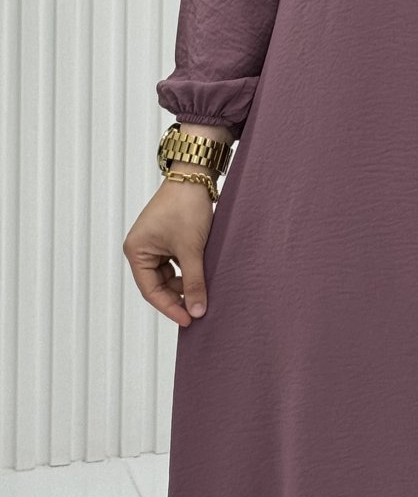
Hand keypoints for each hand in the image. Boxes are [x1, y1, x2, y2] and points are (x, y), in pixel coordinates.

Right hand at [123, 182, 213, 326]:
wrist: (196, 176)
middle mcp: (141, 248)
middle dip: (177, 296)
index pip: (151, 290)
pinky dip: (187, 271)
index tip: (189, 320)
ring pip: (168, 275)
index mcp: (136, 251)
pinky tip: (201, 276)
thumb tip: (197, 311)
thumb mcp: (191, 249)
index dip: (170, 307)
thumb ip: (194, 282)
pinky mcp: (167, 238)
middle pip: (158, 284)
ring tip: (202, 292)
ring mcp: (154, 243)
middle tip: (198, 311)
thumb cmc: (187, 207)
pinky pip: (175, 263)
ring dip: (184, 283)